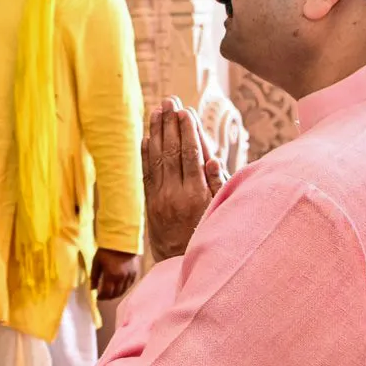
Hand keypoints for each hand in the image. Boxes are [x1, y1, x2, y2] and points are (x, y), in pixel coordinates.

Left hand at [91, 248, 139, 299]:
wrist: (122, 240)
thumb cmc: (107, 250)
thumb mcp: (97, 262)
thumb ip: (94, 276)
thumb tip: (92, 288)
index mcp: (111, 276)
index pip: (106, 293)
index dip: (102, 297)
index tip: (98, 297)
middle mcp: (121, 278)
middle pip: (115, 294)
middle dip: (108, 297)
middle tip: (104, 296)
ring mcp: (129, 276)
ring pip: (123, 291)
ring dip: (116, 294)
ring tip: (111, 292)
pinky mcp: (135, 273)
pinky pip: (129, 285)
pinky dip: (124, 288)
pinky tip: (119, 287)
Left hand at [143, 97, 222, 259]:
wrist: (182, 265)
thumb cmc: (209, 235)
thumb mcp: (220, 212)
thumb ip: (217, 185)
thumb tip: (212, 158)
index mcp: (197, 195)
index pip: (190, 155)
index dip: (187, 131)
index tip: (185, 111)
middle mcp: (175, 194)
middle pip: (172, 152)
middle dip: (170, 124)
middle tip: (168, 101)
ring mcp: (160, 199)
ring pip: (157, 159)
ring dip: (156, 132)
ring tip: (157, 111)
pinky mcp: (150, 204)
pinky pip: (146, 173)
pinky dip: (145, 154)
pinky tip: (146, 136)